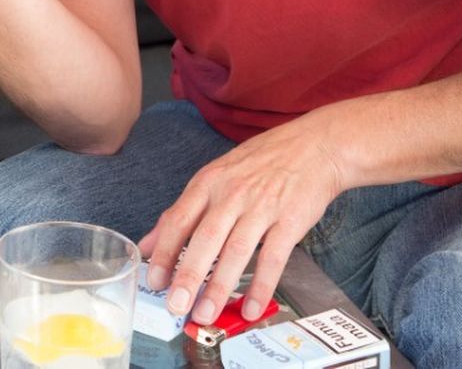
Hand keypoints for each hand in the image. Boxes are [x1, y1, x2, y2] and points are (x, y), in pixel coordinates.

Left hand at [137, 118, 348, 326]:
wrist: (313, 147)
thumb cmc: (260, 164)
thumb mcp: (214, 177)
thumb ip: (182, 212)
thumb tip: (148, 244)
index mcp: (208, 183)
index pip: (178, 220)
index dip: (164, 252)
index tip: (153, 281)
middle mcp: (232, 195)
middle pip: (205, 240)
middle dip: (188, 276)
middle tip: (175, 306)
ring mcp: (262, 208)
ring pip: (236, 253)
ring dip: (219, 287)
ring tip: (206, 314)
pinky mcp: (290, 221)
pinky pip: (273, 259)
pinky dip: (260, 286)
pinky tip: (250, 308)